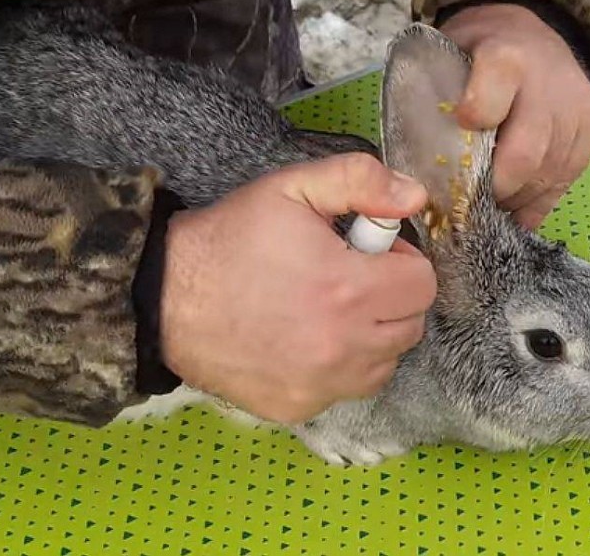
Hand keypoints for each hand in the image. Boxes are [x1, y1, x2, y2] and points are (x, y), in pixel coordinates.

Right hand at [160, 153, 436, 423]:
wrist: (166, 297)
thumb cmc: (231, 239)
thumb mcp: (292, 188)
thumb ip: (360, 181)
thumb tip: (416, 197)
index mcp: (348, 290)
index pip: (423, 286)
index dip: (401, 263)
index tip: (369, 255)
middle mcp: (342, 347)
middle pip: (410, 327)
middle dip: (391, 299)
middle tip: (349, 280)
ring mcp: (320, 385)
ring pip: (385, 363)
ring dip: (372, 336)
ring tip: (330, 312)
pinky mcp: (298, 408)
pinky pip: (346, 390)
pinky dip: (340, 368)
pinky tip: (306, 343)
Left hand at [440, 4, 589, 228]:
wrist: (532, 37)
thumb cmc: (476, 58)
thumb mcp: (445, 62)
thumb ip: (433, 105)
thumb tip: (417, 175)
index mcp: (504, 60)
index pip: (488, 103)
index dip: (471, 135)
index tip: (453, 151)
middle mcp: (548, 83)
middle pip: (524, 157)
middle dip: (493, 189)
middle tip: (469, 202)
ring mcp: (576, 108)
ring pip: (547, 176)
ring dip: (514, 200)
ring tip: (490, 202)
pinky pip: (564, 181)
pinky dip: (536, 203)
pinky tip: (514, 208)